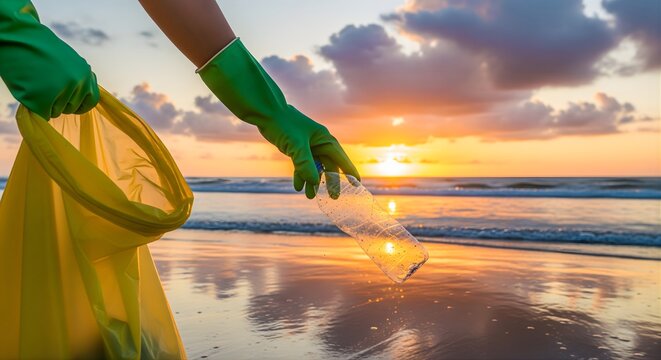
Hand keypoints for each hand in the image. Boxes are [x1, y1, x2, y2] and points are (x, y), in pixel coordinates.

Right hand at [0, 0, 99, 118]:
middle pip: (72, 108)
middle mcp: (78, 83)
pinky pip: (44, 114)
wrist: (17, 37)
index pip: (91, 100)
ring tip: (36, 85)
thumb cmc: (39, 49)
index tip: (68, 103)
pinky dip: (35, 108)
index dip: (78, 104)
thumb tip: (81, 96)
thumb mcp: (68, 61)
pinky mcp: (44, 98)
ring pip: (57, 112)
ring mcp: (62, 91)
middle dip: (59, 102)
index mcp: (85, 73)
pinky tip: (30, 92)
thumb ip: (77, 78)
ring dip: (46, 104)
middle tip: (44, 86)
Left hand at [256, 105, 359, 198]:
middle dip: (329, 182)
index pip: (341, 159)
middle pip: (329, 166)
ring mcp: (308, 146)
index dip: (350, 172)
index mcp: (325, 139)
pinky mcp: (296, 148)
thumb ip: (306, 165)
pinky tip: (298, 186)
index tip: (357, 184)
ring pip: (314, 168)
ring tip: (309, 196)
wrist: (266, 112)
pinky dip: (300, 175)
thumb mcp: (296, 146)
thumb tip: (314, 183)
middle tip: (333, 197)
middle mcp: (319, 143)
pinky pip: (302, 165)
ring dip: (312, 181)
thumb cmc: (284, 124)